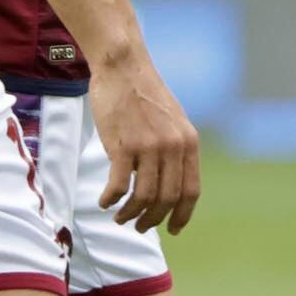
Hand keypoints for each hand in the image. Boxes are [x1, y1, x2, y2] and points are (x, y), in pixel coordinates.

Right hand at [87, 49, 201, 235]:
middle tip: (138, 226)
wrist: (122, 66)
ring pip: (143, 196)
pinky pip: (119, 184)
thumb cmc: (142, 92)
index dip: (182, 215)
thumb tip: (166, 180)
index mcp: (188, 143)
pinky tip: (104, 201)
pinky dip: (111, 198)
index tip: (172, 228)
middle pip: (167, 198)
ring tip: (119, 217)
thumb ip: (174, 148)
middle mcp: (173, 147)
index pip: (191, 191)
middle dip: (152, 219)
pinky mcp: (123, 144)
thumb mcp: (171, 120)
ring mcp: (149, 147)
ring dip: (130, 213)